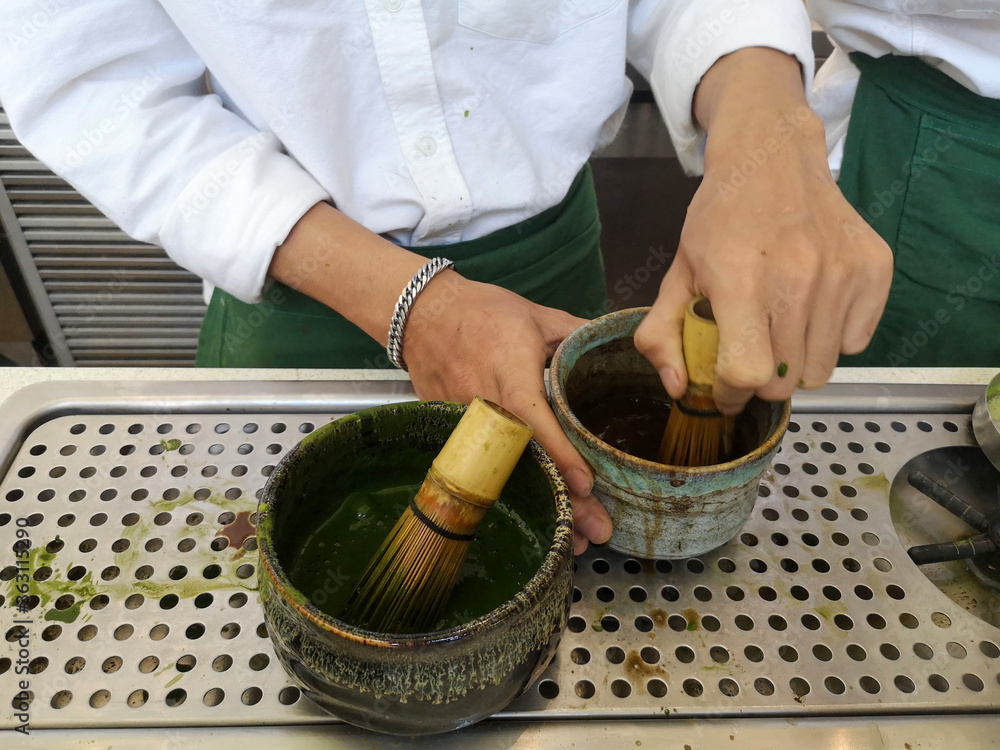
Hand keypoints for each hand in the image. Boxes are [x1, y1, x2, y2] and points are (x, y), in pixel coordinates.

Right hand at [404, 271, 612, 553]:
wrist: (420, 313)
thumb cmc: (481, 311)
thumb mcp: (536, 316)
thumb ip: (577, 334)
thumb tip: (615, 344)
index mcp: (511, 374)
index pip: (537, 421)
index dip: (562, 454)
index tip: (586, 483)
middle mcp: (487, 405)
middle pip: (527, 462)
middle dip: (562, 500)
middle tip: (596, 532)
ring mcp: (466, 424)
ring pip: (508, 475)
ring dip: (539, 506)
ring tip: (573, 539)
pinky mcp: (454, 432)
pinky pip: (487, 468)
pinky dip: (512, 493)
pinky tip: (536, 516)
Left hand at [635, 49, 892, 412]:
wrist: (772, 159)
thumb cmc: (720, 219)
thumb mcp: (677, 272)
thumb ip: (662, 334)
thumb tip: (677, 388)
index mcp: (741, 281)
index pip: (749, 372)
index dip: (732, 393)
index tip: (725, 390)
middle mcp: (798, 278)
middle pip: (786, 378)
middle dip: (762, 381)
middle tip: (752, 354)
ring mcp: (842, 273)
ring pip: (824, 368)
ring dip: (798, 362)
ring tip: (781, 329)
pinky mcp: (875, 269)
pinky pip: (856, 342)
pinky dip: (833, 339)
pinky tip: (812, 308)